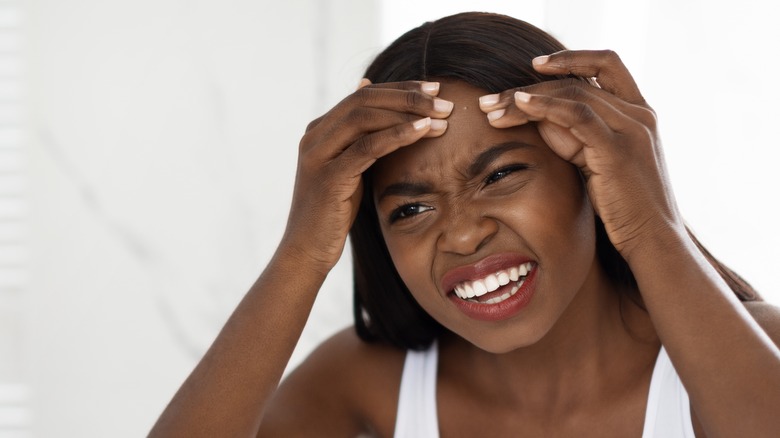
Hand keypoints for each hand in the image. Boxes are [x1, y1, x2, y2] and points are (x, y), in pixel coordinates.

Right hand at [282, 80, 453, 272]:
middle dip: (408, 97)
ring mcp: (318, 155)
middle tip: (444, 100)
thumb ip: (361, 140)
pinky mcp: (328, 176)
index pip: (363, 95)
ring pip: (365, 118)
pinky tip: (423, 131)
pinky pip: (367, 147)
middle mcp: (314, 136)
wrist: (307, 251)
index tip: (435, 89)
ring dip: (408, 114)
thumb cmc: (332, 213)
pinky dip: (397, 135)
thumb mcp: (349, 170)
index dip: (400, 88)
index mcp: (319, 130)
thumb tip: (373, 104)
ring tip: (442, 116)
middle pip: (364, 100)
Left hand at [478, 50, 683, 260]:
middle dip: (528, 87)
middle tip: (490, 100)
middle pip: (576, 82)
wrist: (653, 240)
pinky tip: (518, 106)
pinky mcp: (618, 149)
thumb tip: (540, 120)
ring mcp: (632, 128)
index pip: (606, 65)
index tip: (534, 65)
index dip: (571, 59)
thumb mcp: (598, 165)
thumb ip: (576, 139)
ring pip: (572, 94)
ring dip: (524, 99)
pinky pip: (577, 115)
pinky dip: (544, 107)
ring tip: (491, 108)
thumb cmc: (624, 209)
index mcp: (639, 113)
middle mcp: (639, 114)